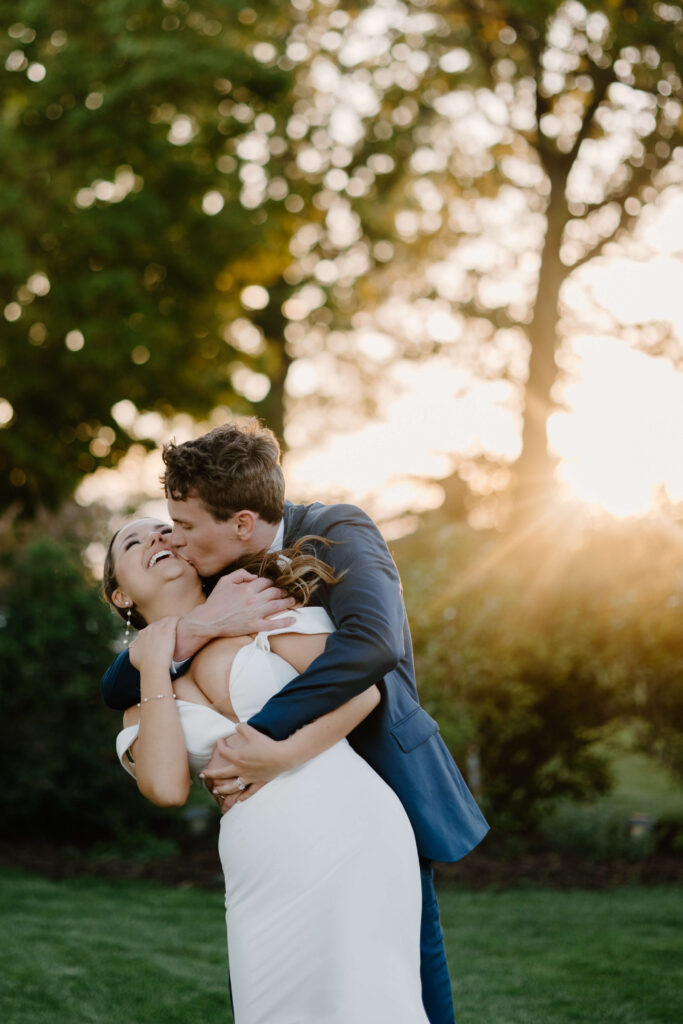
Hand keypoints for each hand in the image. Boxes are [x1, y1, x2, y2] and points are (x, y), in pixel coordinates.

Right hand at [128, 616, 178, 672]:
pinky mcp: (167, 629)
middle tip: (171, 633)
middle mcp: (148, 629)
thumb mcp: (133, 657)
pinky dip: (178, 619)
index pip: (150, 630)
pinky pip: (174, 620)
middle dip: (163, 627)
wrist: (152, 666)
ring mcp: (158, 628)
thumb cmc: (144, 665)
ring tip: (178, 624)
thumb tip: (134, 647)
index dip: (156, 633)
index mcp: (141, 635)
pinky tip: (181, 620)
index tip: (162, 638)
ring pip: (165, 620)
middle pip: (158, 624)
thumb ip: (134, 650)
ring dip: (171, 622)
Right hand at [175, 570, 296, 658]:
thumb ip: (241, 574)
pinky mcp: (255, 626)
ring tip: (293, 600)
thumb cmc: (216, 601)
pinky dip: (285, 621)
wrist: (208, 620)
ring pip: (277, 605)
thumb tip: (255, 576)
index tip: (272, 584)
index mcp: (247, 588)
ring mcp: (255, 613)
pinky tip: (293, 619)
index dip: (270, 582)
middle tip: (285, 591)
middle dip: (281, 590)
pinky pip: (273, 624)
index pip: (265, 582)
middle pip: (274, 592)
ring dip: (287, 602)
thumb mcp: (225, 581)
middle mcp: (253, 600)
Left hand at [201, 724, 288, 811]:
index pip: (223, 751)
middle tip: (203, 775)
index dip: (219, 745)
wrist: (282, 757)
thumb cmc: (266, 745)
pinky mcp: (258, 783)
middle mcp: (241, 770)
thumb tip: (236, 726)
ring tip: (216, 791)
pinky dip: (243, 797)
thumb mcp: (253, 732)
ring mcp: (249, 778)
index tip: (219, 741)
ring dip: (223, 789)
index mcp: (237, 757)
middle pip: (222, 774)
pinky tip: (238, 801)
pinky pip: (249, 792)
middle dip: (211, 774)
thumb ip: (242, 727)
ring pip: (232, 786)